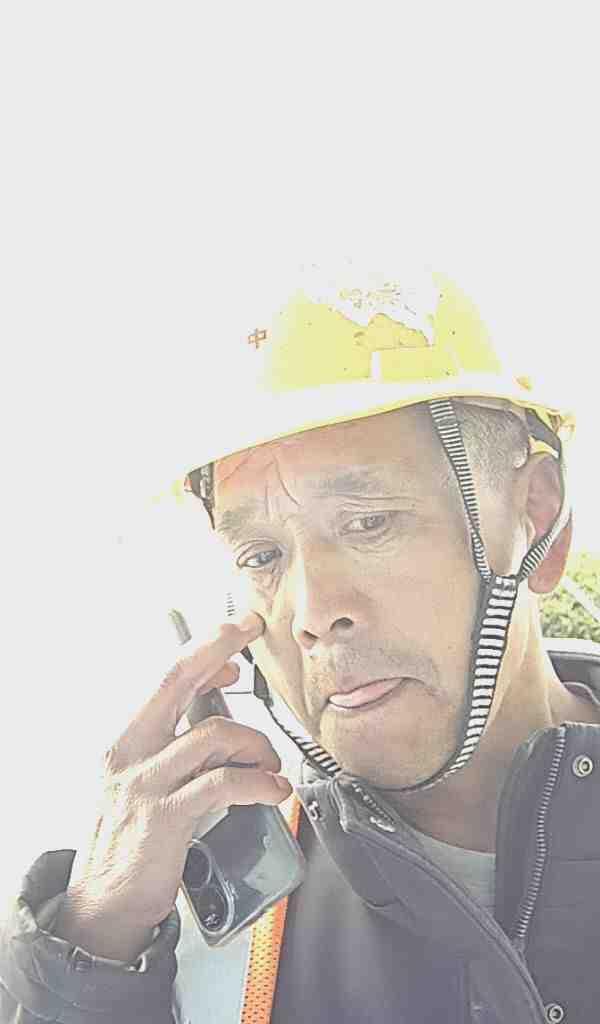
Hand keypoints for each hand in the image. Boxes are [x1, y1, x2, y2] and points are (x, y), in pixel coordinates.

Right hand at [54, 612, 290, 959]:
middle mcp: (130, 754)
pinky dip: (260, 783)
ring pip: (214, 735)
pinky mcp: (166, 818)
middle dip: (218, 646)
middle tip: (250, 628)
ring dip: (257, 745)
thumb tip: (220, 716)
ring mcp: (146, 784)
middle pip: (176, 680)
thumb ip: (175, 749)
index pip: (164, 679)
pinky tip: (274, 790)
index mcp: (125, 741)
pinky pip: (224, 784)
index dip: (202, 652)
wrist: (103, 905)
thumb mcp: (142, 783)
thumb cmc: (131, 842)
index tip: (234, 644)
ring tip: (271, 765)